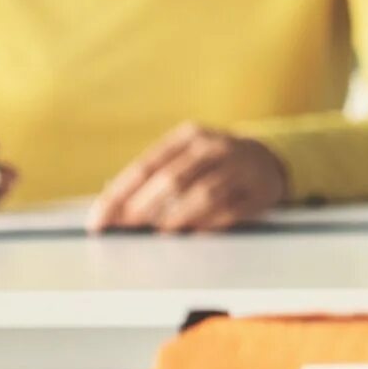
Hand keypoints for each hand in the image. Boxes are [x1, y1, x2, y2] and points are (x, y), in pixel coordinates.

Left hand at [89, 124, 288, 232]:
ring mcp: (242, 167)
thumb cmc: (211, 163)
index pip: (146, 166)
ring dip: (176, 217)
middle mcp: (217, 147)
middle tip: (124, 229)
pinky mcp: (260, 190)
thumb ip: (151, 177)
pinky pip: (230, 211)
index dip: (119, 195)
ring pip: (203, 194)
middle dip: (143, 208)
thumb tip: (111, 209)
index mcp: (190, 136)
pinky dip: (207, 224)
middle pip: (173, 179)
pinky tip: (192, 233)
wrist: (268, 159)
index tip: (99, 220)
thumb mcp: (184, 157)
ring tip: (159, 233)